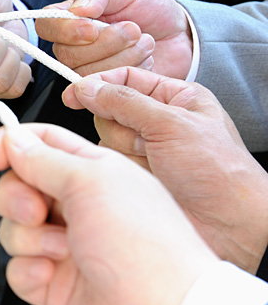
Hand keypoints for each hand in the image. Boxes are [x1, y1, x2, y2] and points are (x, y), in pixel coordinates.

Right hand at [0, 123, 218, 304]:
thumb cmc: (147, 248)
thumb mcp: (92, 182)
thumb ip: (44, 158)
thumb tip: (12, 140)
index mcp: (94, 174)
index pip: (41, 145)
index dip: (9, 146)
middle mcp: (79, 207)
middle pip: (17, 186)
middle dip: (15, 197)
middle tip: (35, 210)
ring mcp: (66, 247)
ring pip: (13, 228)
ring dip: (28, 238)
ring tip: (60, 251)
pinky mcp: (54, 284)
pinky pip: (16, 269)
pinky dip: (28, 271)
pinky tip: (52, 275)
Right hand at [35, 0, 192, 77]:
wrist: (180, 35)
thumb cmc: (149, 8)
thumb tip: (77, 9)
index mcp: (69, 17)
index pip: (46, 25)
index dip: (66, 31)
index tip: (93, 28)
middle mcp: (72, 46)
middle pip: (66, 55)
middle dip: (106, 44)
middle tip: (133, 29)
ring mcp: (88, 69)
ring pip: (87, 74)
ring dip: (123, 57)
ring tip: (145, 42)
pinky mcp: (106, 89)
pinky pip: (106, 90)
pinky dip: (130, 72)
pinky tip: (145, 60)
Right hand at [63, 67, 267, 273]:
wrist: (230, 224)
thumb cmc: (219, 171)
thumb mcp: (171, 124)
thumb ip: (124, 102)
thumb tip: (88, 88)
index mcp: (175, 98)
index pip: (125, 79)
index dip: (97, 85)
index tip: (73, 94)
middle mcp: (157, 122)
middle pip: (109, 111)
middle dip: (123, 128)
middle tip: (146, 142)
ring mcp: (145, 151)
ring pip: (105, 139)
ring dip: (126, 152)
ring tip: (154, 164)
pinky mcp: (135, 176)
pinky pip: (107, 164)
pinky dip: (122, 171)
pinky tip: (146, 179)